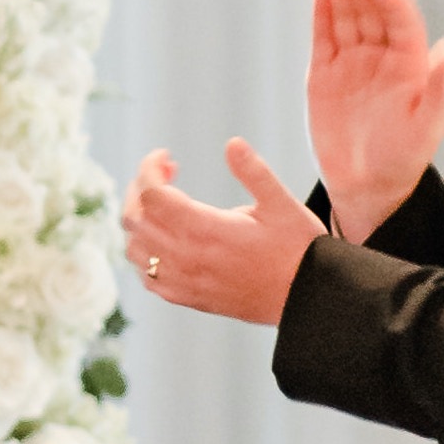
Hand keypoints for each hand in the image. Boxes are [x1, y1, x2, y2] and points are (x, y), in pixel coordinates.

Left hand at [119, 141, 318, 327]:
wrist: (309, 299)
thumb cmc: (299, 250)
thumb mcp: (282, 204)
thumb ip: (254, 172)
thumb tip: (232, 143)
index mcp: (206, 230)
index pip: (152, 195)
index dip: (150, 169)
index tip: (166, 157)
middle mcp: (186, 258)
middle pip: (134, 218)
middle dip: (140, 188)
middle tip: (164, 175)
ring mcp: (183, 282)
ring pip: (134, 248)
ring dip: (139, 221)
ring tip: (162, 204)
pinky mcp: (187, 298)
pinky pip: (146, 277)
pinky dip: (144, 253)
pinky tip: (164, 240)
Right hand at [307, 0, 443, 241]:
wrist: (366, 185)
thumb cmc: (403, 158)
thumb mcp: (428, 127)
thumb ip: (440, 87)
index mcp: (411, 64)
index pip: (402, 22)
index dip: (392, 1)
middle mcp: (382, 56)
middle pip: (373, 12)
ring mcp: (352, 61)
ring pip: (348, 17)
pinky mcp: (324, 72)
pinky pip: (323, 36)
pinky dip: (322, 12)